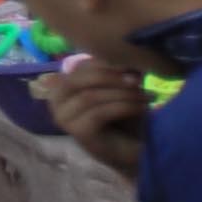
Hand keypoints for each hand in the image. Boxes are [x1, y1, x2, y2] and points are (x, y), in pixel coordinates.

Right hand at [35, 49, 145, 166]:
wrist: (136, 150)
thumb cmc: (127, 117)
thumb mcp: (122, 87)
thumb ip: (117, 69)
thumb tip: (124, 51)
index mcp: (63, 86)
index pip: (80, 66)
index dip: (107, 63)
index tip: (134, 66)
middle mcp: (56, 101)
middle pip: (79, 79)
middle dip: (112, 77)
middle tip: (138, 80)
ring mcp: (63, 119)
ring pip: (90, 96)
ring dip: (123, 94)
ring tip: (146, 96)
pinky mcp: (78, 133)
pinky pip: (99, 112)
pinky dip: (124, 107)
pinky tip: (143, 108)